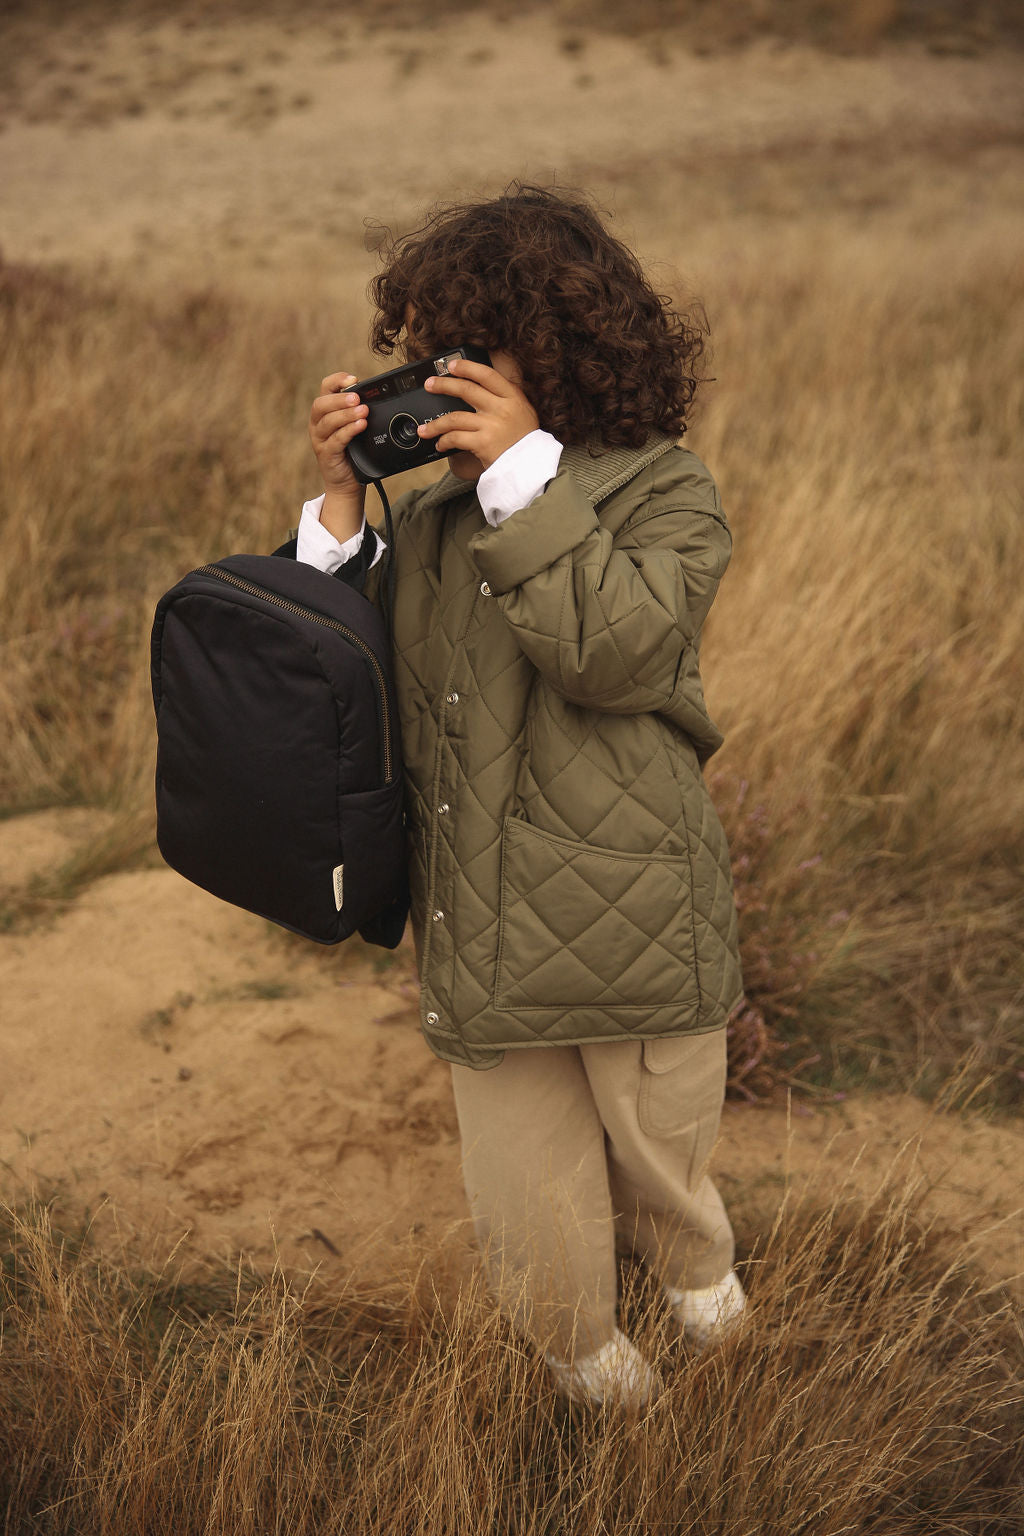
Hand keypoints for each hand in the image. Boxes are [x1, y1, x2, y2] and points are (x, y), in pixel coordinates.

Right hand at [308, 371, 366, 541]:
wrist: (348, 483)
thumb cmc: (355, 453)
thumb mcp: (358, 428)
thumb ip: (362, 412)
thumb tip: (380, 396)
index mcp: (325, 412)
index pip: (325, 388)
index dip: (337, 380)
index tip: (353, 379)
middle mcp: (318, 424)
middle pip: (321, 404)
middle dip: (340, 399)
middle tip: (357, 398)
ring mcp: (320, 440)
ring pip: (327, 421)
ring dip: (346, 414)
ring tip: (363, 411)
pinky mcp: (326, 454)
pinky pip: (334, 440)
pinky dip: (347, 431)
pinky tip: (360, 426)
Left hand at [418, 357, 538, 472]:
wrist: (532, 467)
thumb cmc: (525, 441)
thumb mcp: (523, 411)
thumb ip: (505, 398)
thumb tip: (479, 385)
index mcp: (513, 397)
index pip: (487, 375)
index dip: (467, 367)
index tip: (451, 365)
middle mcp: (502, 409)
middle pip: (467, 390)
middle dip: (443, 385)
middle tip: (430, 384)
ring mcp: (491, 426)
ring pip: (455, 417)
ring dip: (436, 423)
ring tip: (425, 429)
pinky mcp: (483, 443)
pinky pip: (455, 438)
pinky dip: (444, 441)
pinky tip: (440, 444)